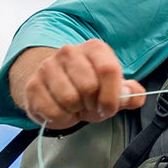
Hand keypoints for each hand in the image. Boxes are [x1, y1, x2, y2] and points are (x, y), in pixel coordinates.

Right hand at [10, 39, 146, 128]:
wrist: (55, 87)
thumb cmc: (89, 88)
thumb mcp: (114, 90)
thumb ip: (130, 93)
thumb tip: (135, 94)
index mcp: (95, 49)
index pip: (108, 70)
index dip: (111, 96)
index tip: (109, 107)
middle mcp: (70, 52)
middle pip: (88, 86)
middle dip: (93, 105)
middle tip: (90, 106)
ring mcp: (48, 66)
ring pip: (69, 99)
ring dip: (76, 111)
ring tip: (76, 107)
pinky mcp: (33, 84)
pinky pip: (52, 110)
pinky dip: (61, 118)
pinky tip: (62, 111)